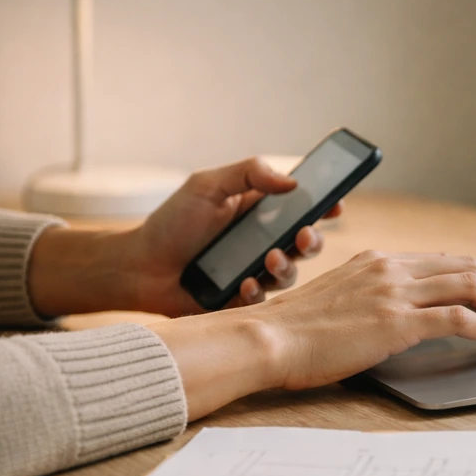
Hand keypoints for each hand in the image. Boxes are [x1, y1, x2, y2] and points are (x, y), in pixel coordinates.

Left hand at [28, 157, 340, 317]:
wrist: (139, 267)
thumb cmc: (172, 223)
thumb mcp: (207, 185)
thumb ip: (249, 173)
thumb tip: (292, 181)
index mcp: (259, 214)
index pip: (302, 209)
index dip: (324, 207)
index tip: (335, 204)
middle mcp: (262, 244)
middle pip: (306, 244)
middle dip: (314, 240)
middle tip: (306, 236)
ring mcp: (254, 274)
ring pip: (290, 275)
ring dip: (286, 267)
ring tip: (269, 260)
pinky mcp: (240, 302)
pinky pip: (263, 302)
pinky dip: (258, 292)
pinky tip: (245, 284)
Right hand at [151, 251, 475, 419]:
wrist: (268, 339)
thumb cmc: (293, 330)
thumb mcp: (337, 300)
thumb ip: (367, 298)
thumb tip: (390, 318)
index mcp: (376, 261)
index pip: (442, 261)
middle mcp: (390, 268)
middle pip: (466, 268)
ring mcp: (395, 292)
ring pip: (472, 287)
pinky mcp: (398, 321)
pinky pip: (460, 318)